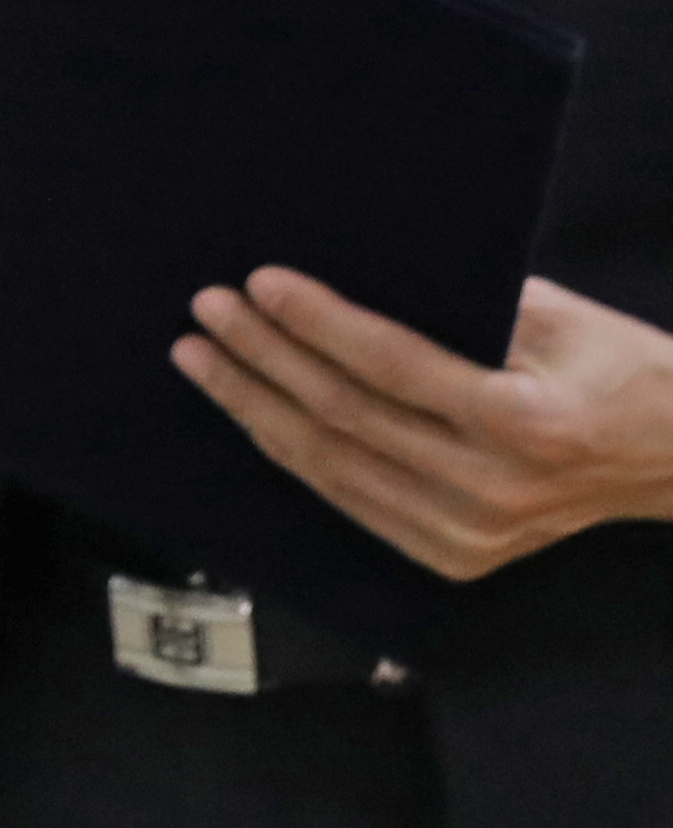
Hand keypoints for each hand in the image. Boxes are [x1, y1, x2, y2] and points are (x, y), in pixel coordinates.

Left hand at [181, 268, 672, 584]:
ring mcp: (469, 533)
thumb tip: (353, 271)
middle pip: (344, 417)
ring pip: (331, 467)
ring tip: (204, 359)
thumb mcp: (560, 318)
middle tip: (207, 313)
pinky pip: (349, 500)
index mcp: (524, 422)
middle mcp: (490, 487)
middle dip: (263, 360)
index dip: (315, 323)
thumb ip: (462, 302)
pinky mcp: (452, 557)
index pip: (389, 366)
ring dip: (255, 408)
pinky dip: (294, 453)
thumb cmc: (622, 372)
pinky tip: (253, 413)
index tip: (259, 283)